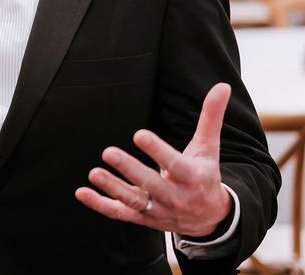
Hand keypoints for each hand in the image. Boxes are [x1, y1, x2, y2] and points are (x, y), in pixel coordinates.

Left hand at [75, 82, 233, 236]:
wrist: (210, 218)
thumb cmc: (204, 174)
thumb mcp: (209, 147)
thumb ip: (211, 117)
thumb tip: (222, 86)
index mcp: (192, 177)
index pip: (174, 163)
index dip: (157, 150)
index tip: (139, 135)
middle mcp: (175, 197)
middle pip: (150, 184)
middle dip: (130, 169)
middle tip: (108, 152)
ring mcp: (158, 210)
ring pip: (133, 201)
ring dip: (112, 188)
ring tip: (93, 174)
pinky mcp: (144, 219)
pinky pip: (120, 213)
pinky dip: (101, 205)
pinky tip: (82, 192)